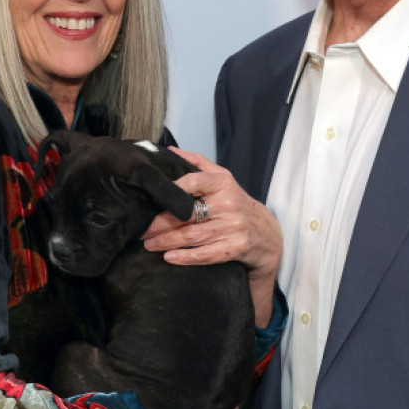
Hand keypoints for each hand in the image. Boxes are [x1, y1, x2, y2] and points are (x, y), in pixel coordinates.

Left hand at [142, 148, 280, 326]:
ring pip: (193, 235)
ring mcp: (233, 227)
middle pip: (187, 214)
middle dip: (160, 223)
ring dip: (166, 241)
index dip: (172, 189)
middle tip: (140, 229)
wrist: (268, 235)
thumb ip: (198, 164)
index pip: (194, 181)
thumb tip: (170, 150)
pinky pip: (207, 254)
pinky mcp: (236, 248)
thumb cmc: (238, 204)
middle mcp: (229, 204)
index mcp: (223, 184)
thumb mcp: (224, 179)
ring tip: (148, 244)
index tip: (150, 197)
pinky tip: (169, 257)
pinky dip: (186, 257)